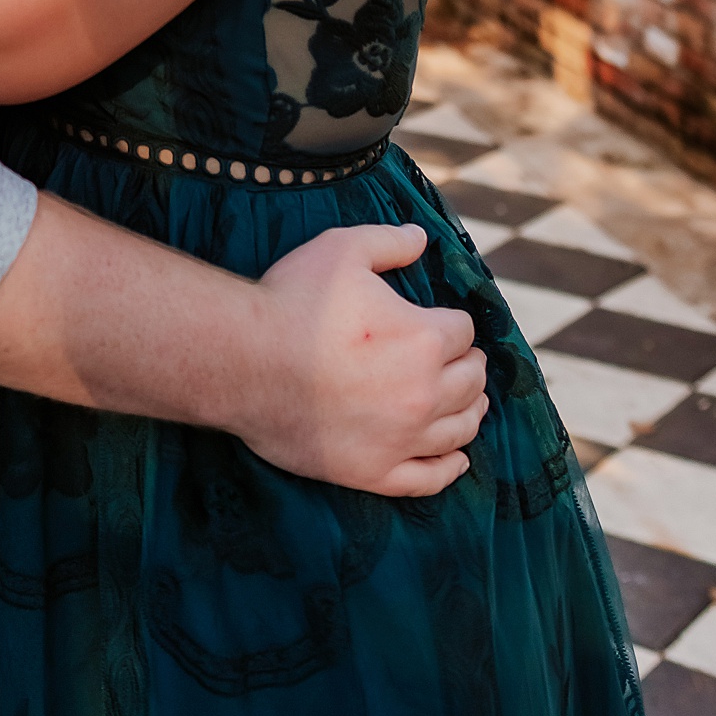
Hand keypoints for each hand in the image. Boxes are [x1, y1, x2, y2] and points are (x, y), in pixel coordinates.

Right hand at [241, 222, 487, 495]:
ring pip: (459, 429)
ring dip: (470, 412)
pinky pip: (429, 478)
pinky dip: (450, 469)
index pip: (463, 331)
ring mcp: (402, 438)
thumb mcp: (342, 250)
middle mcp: (424, 392)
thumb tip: (421, 237)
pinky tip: (458, 460)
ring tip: (469, 404)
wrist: (244, 362)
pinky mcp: (375, 472)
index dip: (453, 322)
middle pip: (470, 382)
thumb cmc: (292, 302)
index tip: (442, 321)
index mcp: (425, 338)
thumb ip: (388, 241)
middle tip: (463, 360)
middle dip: (469, 365)